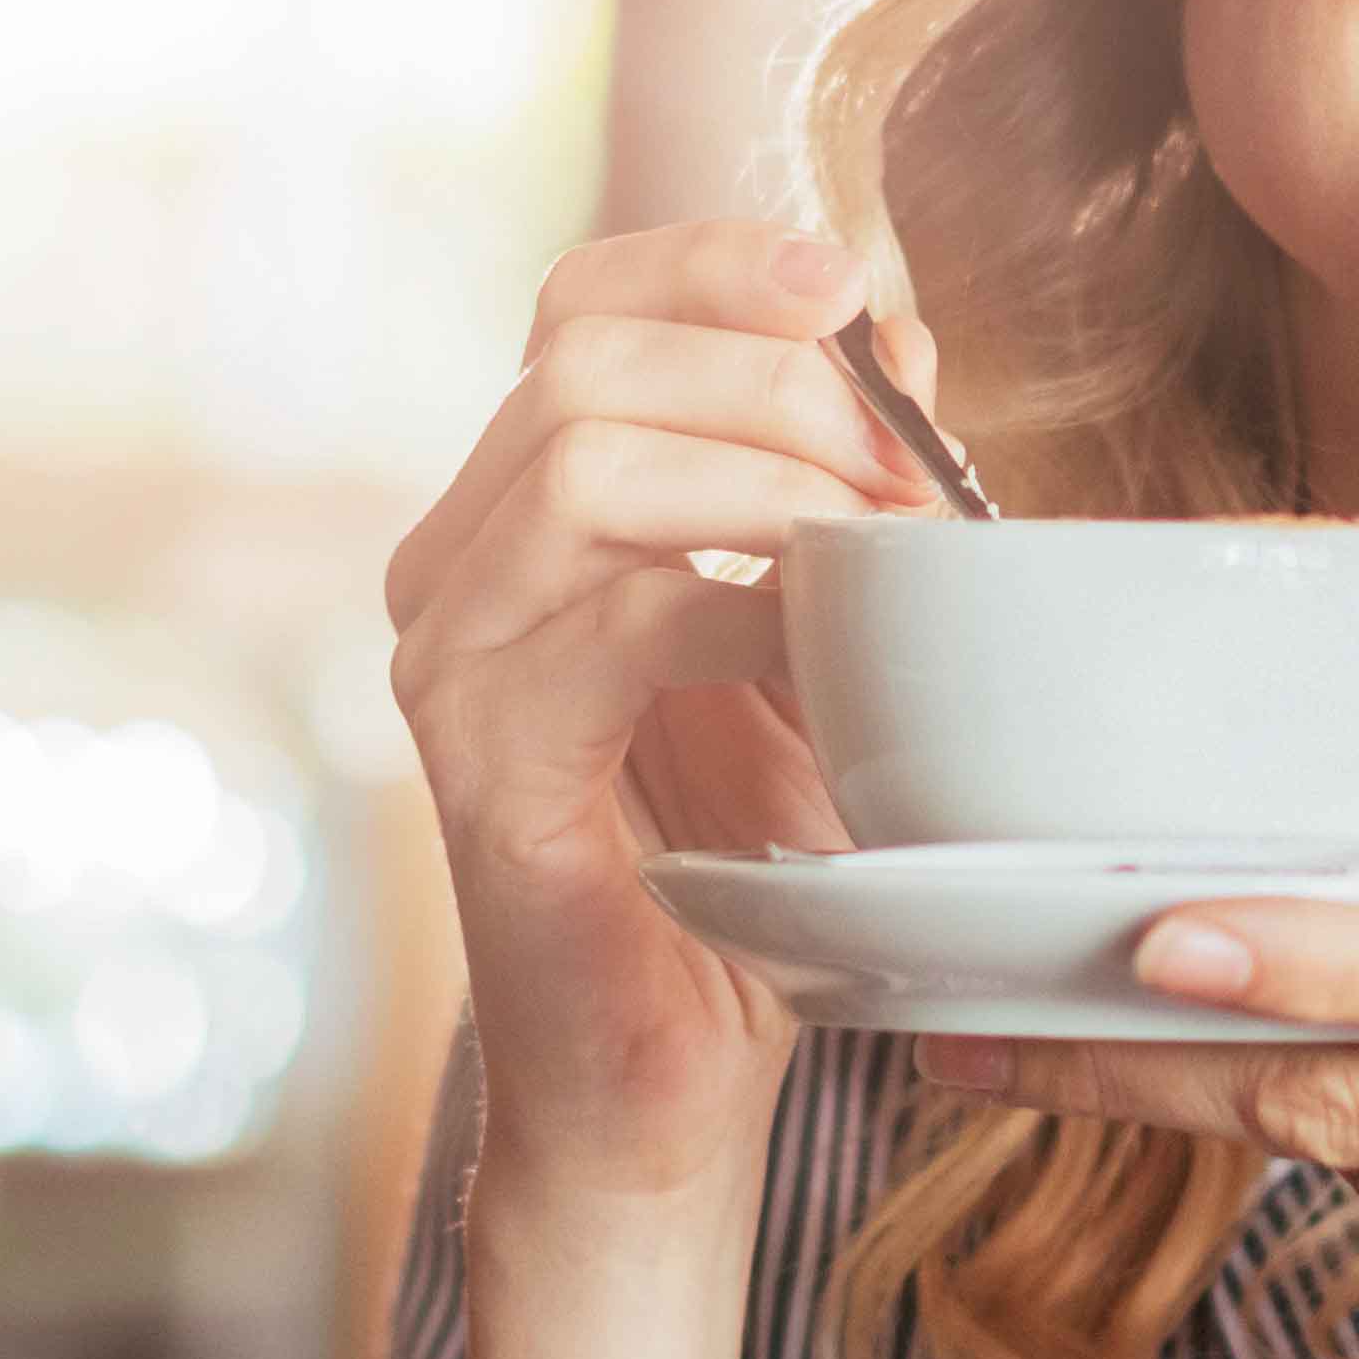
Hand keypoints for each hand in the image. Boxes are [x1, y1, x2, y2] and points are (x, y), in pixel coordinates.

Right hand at [377, 218, 925, 1217]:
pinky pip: (612, 621)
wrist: (668, 1093)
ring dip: (765, 484)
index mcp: (523, 514)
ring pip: (580, 463)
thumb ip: (836, 492)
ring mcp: (449, 663)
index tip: (851, 292)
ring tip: (879, 559)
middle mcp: (455, 567)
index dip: (712, 266)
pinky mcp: (482, 766)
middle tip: (909, 477)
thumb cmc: (744, 876)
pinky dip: (746, 611)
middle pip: (582, 359)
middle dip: (774, 385)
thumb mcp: (818, 646)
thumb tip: (897, 339)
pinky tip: (826, 661)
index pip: (580, 305)